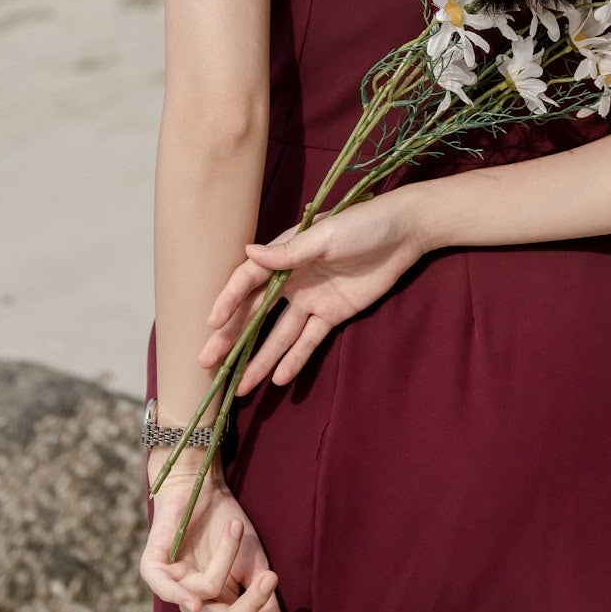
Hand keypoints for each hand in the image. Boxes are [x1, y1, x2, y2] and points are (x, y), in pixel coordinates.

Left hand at [140, 462, 286, 611]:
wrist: (203, 486)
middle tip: (270, 577)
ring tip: (237, 529)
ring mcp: (172, 587)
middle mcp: (197, 603)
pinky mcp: (152, 569)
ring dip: (225, 560)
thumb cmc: (229, 525)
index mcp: (221, 605)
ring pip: (206, 595)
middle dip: (250, 603)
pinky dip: (182, 595)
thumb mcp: (256, 565)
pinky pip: (167, 591)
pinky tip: (197, 601)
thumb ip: (264, 603)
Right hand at [201, 188, 429, 394]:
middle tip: (206, 363)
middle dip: (231, 338)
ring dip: (260, 359)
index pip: (248, 281)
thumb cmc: (362, 224)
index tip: (212, 323)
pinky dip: (294, 360)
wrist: (404, 233)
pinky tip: (277, 380)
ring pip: (279, 335)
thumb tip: (248, 253)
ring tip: (239, 387)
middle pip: (255, 314)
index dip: (229, 301)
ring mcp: (311, 300)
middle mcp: (291, 280)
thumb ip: (290, 252)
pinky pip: (309, 341)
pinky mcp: (332, 315)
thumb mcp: (326, 235)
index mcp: (285, 255)